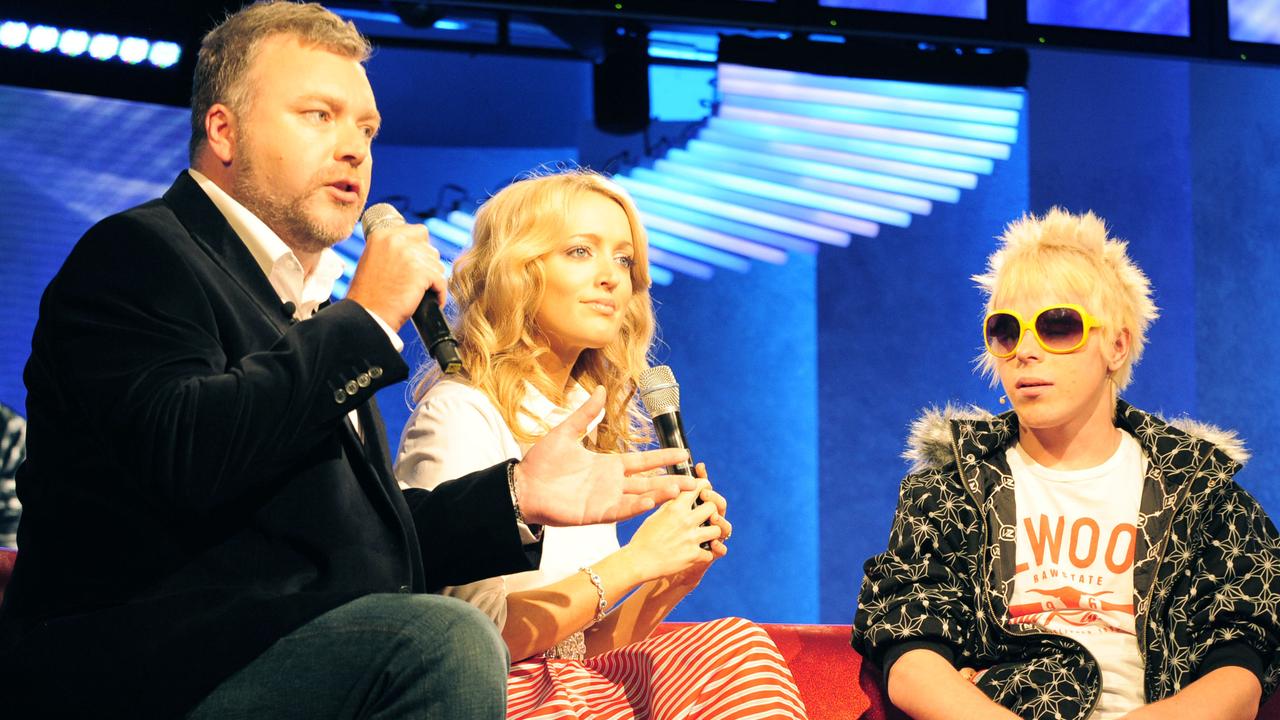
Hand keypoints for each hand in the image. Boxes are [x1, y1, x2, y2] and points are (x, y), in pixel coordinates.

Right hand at [346, 217, 445, 329]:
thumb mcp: (374, 260)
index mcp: (383, 234)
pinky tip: (432, 300)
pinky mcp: (421, 272)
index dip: (420, 250)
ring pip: (437, 265)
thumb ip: (393, 249)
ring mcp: (409, 255)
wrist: (367, 315)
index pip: (418, 232)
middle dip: (428, 265)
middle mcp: (396, 239)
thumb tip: (420, 247)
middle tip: (419, 282)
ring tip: (421, 292)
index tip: (417, 266)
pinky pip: (441, 281)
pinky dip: (439, 293)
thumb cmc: (370, 294)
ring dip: (433, 280)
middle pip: (430, 248)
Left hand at [515, 386, 695, 525]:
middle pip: (649, 481)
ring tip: (682, 489)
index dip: (663, 457)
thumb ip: (587, 413)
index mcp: (607, 465)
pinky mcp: (595, 514)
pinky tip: (652, 501)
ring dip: (661, 493)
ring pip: (640, 497)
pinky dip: (636, 507)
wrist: (521, 485)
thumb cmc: (541, 462)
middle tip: (697, 480)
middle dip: (673, 480)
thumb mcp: (566, 431)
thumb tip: (602, 390)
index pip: (643, 461)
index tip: (684, 454)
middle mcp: (611, 483)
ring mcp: (605, 499)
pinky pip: (620, 511)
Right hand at [622, 480, 722, 582]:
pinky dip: (705, 553)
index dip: (704, 486)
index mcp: (675, 507)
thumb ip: (671, 506)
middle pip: (713, 507)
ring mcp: (692, 539)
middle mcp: (686, 521)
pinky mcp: (694, 555)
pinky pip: (711, 552)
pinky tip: (698, 552)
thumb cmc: (643, 538)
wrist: (639, 562)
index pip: (698, 487)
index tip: (705, 489)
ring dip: (713, 532)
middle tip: (707, 515)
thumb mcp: (655, 516)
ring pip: (718, 529)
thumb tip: (682, 496)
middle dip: (711, 510)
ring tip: (706, 534)